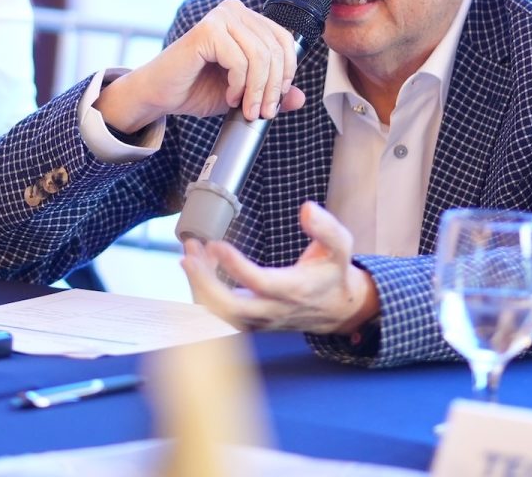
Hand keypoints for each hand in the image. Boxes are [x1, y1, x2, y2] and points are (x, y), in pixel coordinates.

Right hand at [95, 0, 305, 131]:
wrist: (159, 95)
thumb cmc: (197, 88)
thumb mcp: (243, 92)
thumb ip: (271, 92)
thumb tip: (301, 97)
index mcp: (245, 18)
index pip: (284, 40)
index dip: (287, 72)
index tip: (276, 100)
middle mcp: (234, 10)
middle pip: (275, 50)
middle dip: (272, 87)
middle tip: (262, 112)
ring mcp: (220, 17)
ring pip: (261, 57)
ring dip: (258, 90)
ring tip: (246, 109)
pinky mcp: (207, 30)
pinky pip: (240, 61)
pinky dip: (239, 85)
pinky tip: (230, 96)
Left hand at [180, 201, 379, 335]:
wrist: (337, 309)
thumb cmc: (334, 273)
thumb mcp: (340, 246)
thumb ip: (326, 227)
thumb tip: (307, 209)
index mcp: (294, 290)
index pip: (259, 283)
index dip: (235, 266)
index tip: (216, 244)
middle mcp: (273, 310)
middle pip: (230, 308)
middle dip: (204, 283)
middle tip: (190, 254)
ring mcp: (260, 320)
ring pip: (220, 315)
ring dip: (199, 286)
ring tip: (190, 253)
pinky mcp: (250, 322)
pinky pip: (221, 314)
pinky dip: (205, 292)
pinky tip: (202, 264)